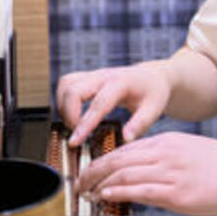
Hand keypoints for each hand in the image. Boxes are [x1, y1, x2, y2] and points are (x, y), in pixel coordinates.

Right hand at [56, 62, 170, 146]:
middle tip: (77, 134)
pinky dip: (63, 99)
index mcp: (121, 83)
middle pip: (73, 89)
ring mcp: (93, 74)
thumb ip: (140, 124)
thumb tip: (125, 139)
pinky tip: (73, 115)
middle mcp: (103, 75)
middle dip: (68, 114)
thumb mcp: (154, 109)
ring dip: (63, 106)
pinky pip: (66, 83)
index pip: (98, 104)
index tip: (74, 142)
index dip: (84, 124)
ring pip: (65, 83)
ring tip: (73, 126)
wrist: (153, 76)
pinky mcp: (87, 77)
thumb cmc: (154, 93)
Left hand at [76, 132, 216, 215]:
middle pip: (118, 159)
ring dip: (100, 184)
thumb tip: (142, 176)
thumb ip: (163, 160)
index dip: (101, 161)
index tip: (89, 171)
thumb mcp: (187, 152)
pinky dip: (118, 192)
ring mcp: (171, 173)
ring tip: (87, 192)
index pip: (124, 149)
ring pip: (124, 174)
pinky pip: (141, 190)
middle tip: (80, 182)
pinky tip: (105, 195)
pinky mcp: (178, 193)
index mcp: (166, 142)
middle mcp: (165, 154)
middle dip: (94, 171)